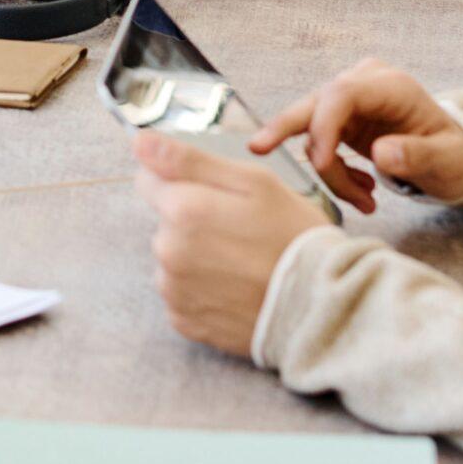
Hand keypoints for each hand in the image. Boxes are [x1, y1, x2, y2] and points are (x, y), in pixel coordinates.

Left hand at [133, 132, 328, 359]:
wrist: (322, 306)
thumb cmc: (294, 237)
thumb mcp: (253, 182)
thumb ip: (190, 160)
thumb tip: (140, 142)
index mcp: (182, 210)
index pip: (148, 179)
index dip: (182, 182)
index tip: (215, 195)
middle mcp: (168, 251)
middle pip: (164, 221)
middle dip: (193, 220)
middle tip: (241, 230)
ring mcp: (175, 290)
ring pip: (172, 258)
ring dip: (196, 257)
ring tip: (241, 263)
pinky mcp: (185, 321)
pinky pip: (181, 294)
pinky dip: (202, 289)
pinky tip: (234, 288)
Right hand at [249, 59, 462, 211]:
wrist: (454, 155)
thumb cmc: (454, 155)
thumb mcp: (447, 160)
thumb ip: (416, 156)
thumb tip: (382, 153)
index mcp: (391, 86)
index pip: (342, 94)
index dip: (323, 125)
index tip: (322, 162)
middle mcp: (365, 84)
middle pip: (315, 101)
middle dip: (285, 127)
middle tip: (257, 148)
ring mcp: (351, 100)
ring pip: (314, 128)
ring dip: (329, 170)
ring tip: (364, 201)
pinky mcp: (342, 118)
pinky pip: (321, 142)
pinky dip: (333, 170)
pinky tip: (361, 189)